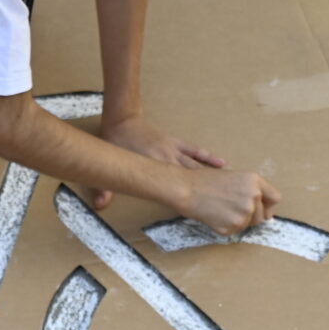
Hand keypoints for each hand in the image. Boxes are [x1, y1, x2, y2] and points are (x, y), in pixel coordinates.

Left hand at [89, 114, 225, 208]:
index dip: (186, 199)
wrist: (122, 119)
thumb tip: (99, 205)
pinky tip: (223, 165)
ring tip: (229, 187)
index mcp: (154, 167)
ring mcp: (174, 150)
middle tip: (223, 202)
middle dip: (206, 191)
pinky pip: (196, 151)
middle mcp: (168, 160)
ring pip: (197, 166)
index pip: (172, 187)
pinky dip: (209, 158)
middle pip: (191, 178)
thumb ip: (105, 187)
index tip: (199, 210)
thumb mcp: (111, 165)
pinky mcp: (175, 142)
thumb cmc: (116, 143)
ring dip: (212, 177)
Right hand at [178, 167, 281, 236]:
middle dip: (250, 215)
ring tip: (221, 209)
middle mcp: (253, 198)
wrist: (186, 190)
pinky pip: (235, 231)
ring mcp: (244, 214)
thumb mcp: (234, 177)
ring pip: (248, 225)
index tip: (263, 209)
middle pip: (261, 216)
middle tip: (230, 207)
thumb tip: (266, 215)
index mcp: (255, 182)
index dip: (268, 205)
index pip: (275, 198)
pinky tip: (215, 215)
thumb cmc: (206, 181)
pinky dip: (226, 226)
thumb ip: (252, 191)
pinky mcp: (232, 227)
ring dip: (238, 221)